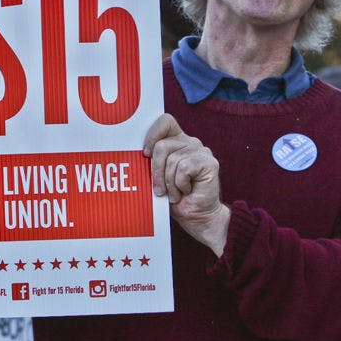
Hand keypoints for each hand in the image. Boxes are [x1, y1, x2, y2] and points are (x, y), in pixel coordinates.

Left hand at [143, 114, 230, 255]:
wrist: (197, 218)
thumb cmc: (174, 199)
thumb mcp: (157, 177)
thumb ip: (150, 161)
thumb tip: (130, 152)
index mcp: (177, 142)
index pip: (165, 122)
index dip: (152, 134)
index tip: (145, 154)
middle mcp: (190, 143)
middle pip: (162, 146)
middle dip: (156, 171)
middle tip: (160, 190)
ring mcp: (202, 151)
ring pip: (172, 160)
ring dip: (169, 183)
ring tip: (175, 194)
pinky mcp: (210, 163)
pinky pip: (184, 168)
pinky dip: (180, 185)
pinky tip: (186, 192)